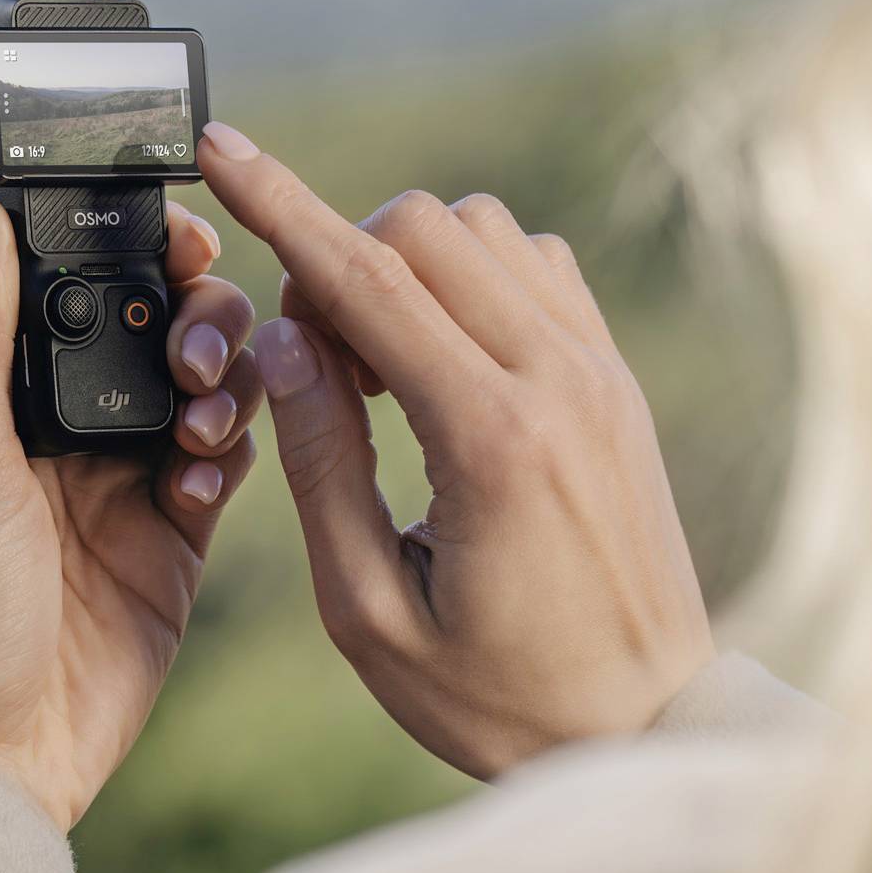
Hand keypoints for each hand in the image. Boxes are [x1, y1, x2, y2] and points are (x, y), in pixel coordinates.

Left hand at [0, 183, 261, 830]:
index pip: (66, 283)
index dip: (127, 247)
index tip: (182, 235)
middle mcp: (58, 429)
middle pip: (152, 324)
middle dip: (194, 314)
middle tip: (197, 343)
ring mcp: (120, 483)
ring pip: (203, 385)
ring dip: (222, 380)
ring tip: (204, 418)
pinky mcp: (172, 540)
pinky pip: (225, 465)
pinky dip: (233, 452)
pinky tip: (209, 472)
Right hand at [197, 121, 710, 779]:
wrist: (650, 726)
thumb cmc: (502, 697)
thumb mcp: (370, 612)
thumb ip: (319, 464)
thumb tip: (283, 338)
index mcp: (490, 439)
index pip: (365, 280)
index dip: (277, 205)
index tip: (221, 147)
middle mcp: (558, 381)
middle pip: (425, 227)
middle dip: (341, 260)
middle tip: (318, 365)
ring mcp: (601, 372)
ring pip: (485, 227)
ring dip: (410, 266)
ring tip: (382, 372)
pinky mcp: (618, 380)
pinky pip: (537, 264)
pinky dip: (473, 281)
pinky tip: (445, 365)